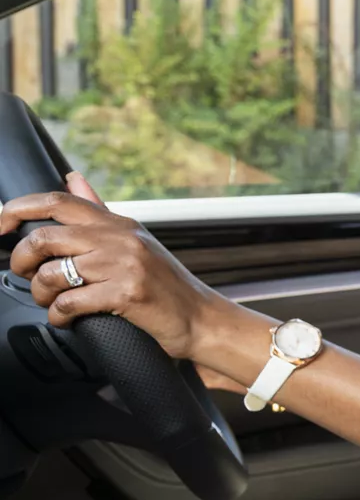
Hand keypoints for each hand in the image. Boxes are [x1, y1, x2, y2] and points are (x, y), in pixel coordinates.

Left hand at [0, 172, 223, 358]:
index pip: (57, 202)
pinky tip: (66, 321)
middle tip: (26, 276)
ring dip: (40, 295)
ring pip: (53, 273)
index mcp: (119, 223)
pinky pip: (70, 303)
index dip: (17, 209)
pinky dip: (58, 317)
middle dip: (21, 261)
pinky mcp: (127, 294)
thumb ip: (100, 211)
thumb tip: (73, 178)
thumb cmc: (166, 286)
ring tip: (50, 304)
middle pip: (44, 238)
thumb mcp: (135, 241)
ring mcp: (125, 265)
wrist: (202, 320)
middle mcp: (121, 239)